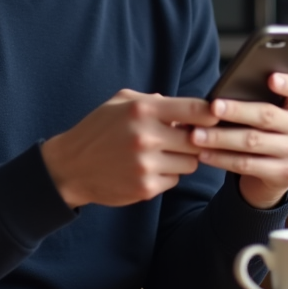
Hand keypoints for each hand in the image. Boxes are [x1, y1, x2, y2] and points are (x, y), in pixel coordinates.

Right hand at [41, 90, 219, 208]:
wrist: (70, 166)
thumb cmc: (97, 130)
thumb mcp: (120, 102)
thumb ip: (153, 100)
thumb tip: (185, 107)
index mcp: (143, 110)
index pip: (195, 109)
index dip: (211, 113)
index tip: (216, 116)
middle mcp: (147, 136)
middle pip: (198, 140)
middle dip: (194, 139)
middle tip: (182, 138)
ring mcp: (147, 164)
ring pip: (190, 162)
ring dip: (182, 158)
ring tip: (162, 153)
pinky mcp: (146, 187)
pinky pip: (174, 179)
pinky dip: (167, 174)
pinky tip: (148, 168)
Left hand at [192, 73, 287, 208]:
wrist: (269, 173)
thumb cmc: (260, 131)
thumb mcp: (261, 115)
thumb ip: (251, 101)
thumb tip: (219, 96)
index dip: (287, 84)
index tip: (270, 78)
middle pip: (267, 116)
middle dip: (236, 111)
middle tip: (212, 107)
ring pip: (253, 142)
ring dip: (221, 138)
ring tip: (196, 134)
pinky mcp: (285, 174)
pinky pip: (247, 164)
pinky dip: (221, 159)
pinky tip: (203, 154)